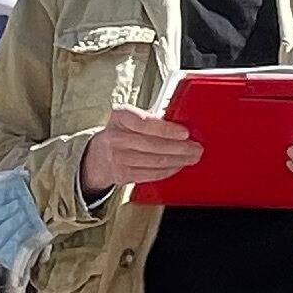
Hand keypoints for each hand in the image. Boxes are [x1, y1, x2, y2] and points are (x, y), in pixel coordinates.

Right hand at [80, 102, 203, 198]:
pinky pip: (151, 174)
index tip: (185, 133)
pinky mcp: (122, 175)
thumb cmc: (120, 133)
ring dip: (178, 160)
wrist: (96, 157)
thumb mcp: (128, 120)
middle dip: (180, 148)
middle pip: (154, 145)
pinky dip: (168, 170)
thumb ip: (150, 120)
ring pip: (155, 161)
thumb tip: (180, 124)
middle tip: (196, 148)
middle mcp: (116, 137)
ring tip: (191, 157)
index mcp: (120, 117)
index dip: (167, 129)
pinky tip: (178, 166)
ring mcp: (117, 158)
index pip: (145, 122)